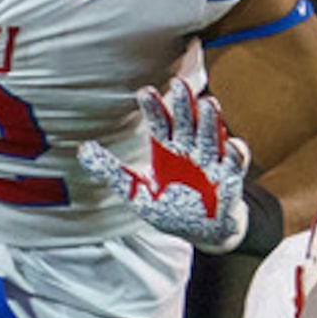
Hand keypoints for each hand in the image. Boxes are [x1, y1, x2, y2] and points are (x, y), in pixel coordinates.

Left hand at [79, 75, 255, 250]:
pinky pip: (234, 165)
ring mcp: (211, 164)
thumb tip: (82, 150)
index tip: (144, 91)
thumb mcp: (136, 193)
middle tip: (179, 84)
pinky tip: (230, 145)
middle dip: (184, 105)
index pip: (160, 124)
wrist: (205, 233)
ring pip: (211, 137)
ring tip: (209, 104)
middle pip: (187, 123)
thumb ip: (111, 171)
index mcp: (167, 152)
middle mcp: (190, 152)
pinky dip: (234, 155)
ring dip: (210, 122)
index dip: (154, 108)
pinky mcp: (230, 181)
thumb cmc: (172, 209)